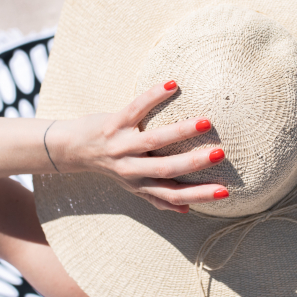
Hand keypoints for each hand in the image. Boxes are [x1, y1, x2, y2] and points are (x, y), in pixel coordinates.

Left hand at [51, 81, 226, 212]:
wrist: (71, 149)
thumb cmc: (111, 165)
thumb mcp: (132, 186)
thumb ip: (157, 197)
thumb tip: (188, 211)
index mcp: (140, 184)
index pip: (172, 194)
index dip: (198, 195)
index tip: (225, 192)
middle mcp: (131, 168)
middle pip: (166, 169)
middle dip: (194, 163)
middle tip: (220, 154)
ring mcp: (122, 144)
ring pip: (154, 140)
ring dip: (181, 131)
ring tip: (205, 122)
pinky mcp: (113, 122)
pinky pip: (135, 108)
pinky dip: (152, 96)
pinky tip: (172, 85)